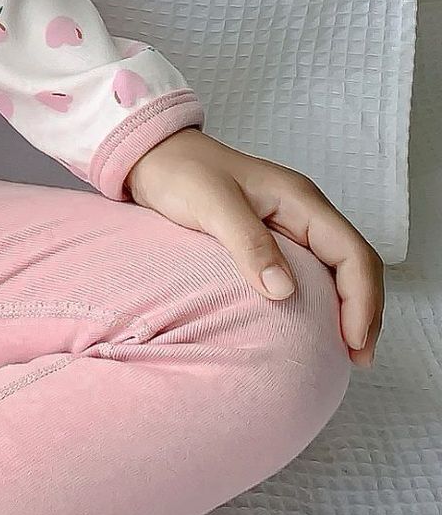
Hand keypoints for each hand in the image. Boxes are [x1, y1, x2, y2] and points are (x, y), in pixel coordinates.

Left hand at [123, 125, 382, 367]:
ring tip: (343, 352)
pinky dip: (320, 303)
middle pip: (354, 267)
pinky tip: (312, 328)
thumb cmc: (178, 170)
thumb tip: (284, 291)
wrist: (150, 156)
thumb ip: (247, 242)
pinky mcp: (271, 239)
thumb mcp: (210, 203)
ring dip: (346, 310)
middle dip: (363, 312)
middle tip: (356, 358)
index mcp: (299, 199)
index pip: (353, 253)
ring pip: (336, 273)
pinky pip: (310, 274)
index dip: (362, 300)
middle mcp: (303, 213)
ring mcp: (289, 226)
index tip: (353, 341)